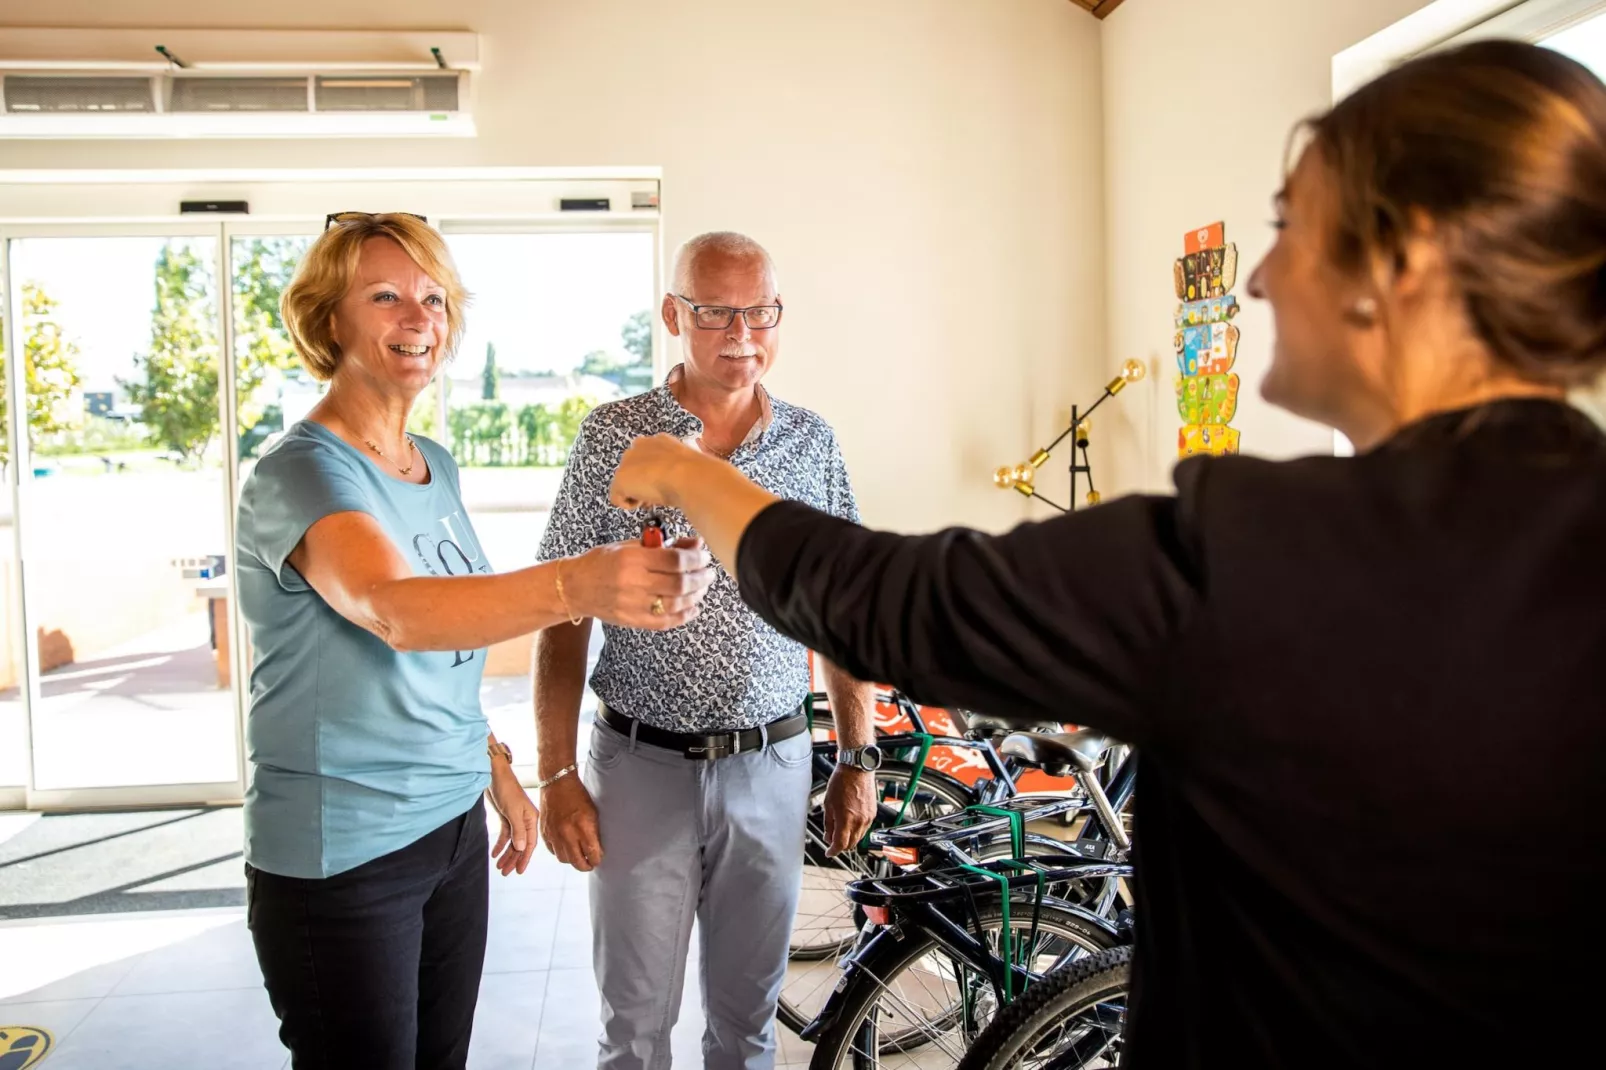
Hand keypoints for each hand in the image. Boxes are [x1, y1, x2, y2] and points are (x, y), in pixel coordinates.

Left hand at [487, 766, 538, 876]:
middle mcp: (525, 821)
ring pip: (512, 842)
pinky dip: (500, 844)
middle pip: (520, 845)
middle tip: (505, 872)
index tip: (519, 871)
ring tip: (499, 866)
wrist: (494, 775)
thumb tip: (521, 849)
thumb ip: (517, 831)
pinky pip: (504, 835)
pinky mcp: (506, 817)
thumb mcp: (512, 811)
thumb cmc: (506, 789)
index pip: (530, 843)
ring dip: (506, 854)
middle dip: (513, 859)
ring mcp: (516, 820)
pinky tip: (495, 853)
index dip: (524, 858)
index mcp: (531, 819)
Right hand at [539, 775, 603, 871]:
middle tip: (589, 865)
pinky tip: (565, 847)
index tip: (597, 860)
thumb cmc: (577, 795)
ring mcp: (555, 834)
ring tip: (577, 856)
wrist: (557, 784)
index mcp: (583, 827)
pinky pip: (553, 851)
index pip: (592, 853)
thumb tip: (596, 849)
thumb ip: (594, 832)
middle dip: (585, 866)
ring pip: (563, 859)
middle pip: (577, 862)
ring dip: (572, 860)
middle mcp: (568, 833)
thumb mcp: (593, 813)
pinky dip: (560, 852)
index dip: (596, 860)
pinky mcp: (545, 833)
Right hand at [565, 538, 713, 630]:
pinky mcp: (632, 621)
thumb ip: (662, 545)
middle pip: (679, 584)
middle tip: (709, 573)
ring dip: (695, 596)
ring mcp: (632, 605)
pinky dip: (683, 616)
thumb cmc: (602, 562)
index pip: (674, 560)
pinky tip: (693, 607)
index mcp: (632, 559)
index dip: (696, 559)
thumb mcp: (629, 545)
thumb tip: (695, 544)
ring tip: (702, 588)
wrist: (575, 587)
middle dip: (700, 578)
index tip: (704, 557)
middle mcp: (632, 583)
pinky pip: (664, 622)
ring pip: (675, 604)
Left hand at [610, 433, 702, 510]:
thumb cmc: (694, 472)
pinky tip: (645, 502)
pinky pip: (617, 497)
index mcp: (659, 441)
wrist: (686, 475)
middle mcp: (640, 446)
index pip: (648, 458)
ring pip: (625, 483)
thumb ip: (679, 467)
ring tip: (652, 499)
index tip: (663, 485)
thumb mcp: (689, 465)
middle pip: (633, 469)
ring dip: (636, 493)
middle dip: (641, 483)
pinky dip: (629, 504)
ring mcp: (627, 462)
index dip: (654, 474)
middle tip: (656, 495)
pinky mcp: (620, 479)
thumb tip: (685, 479)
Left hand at [823, 765, 877, 857]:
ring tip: (840, 830)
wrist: (856, 769)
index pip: (840, 845)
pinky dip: (857, 830)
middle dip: (841, 846)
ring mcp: (868, 818)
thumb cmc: (841, 782)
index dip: (833, 851)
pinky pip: (865, 829)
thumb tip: (828, 837)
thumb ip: (829, 824)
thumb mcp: (828, 804)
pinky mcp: (873, 814)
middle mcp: (859, 821)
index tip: (829, 852)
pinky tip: (850, 823)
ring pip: (858, 838)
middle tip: (832, 841)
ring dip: (849, 838)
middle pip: (850, 844)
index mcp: (846, 820)